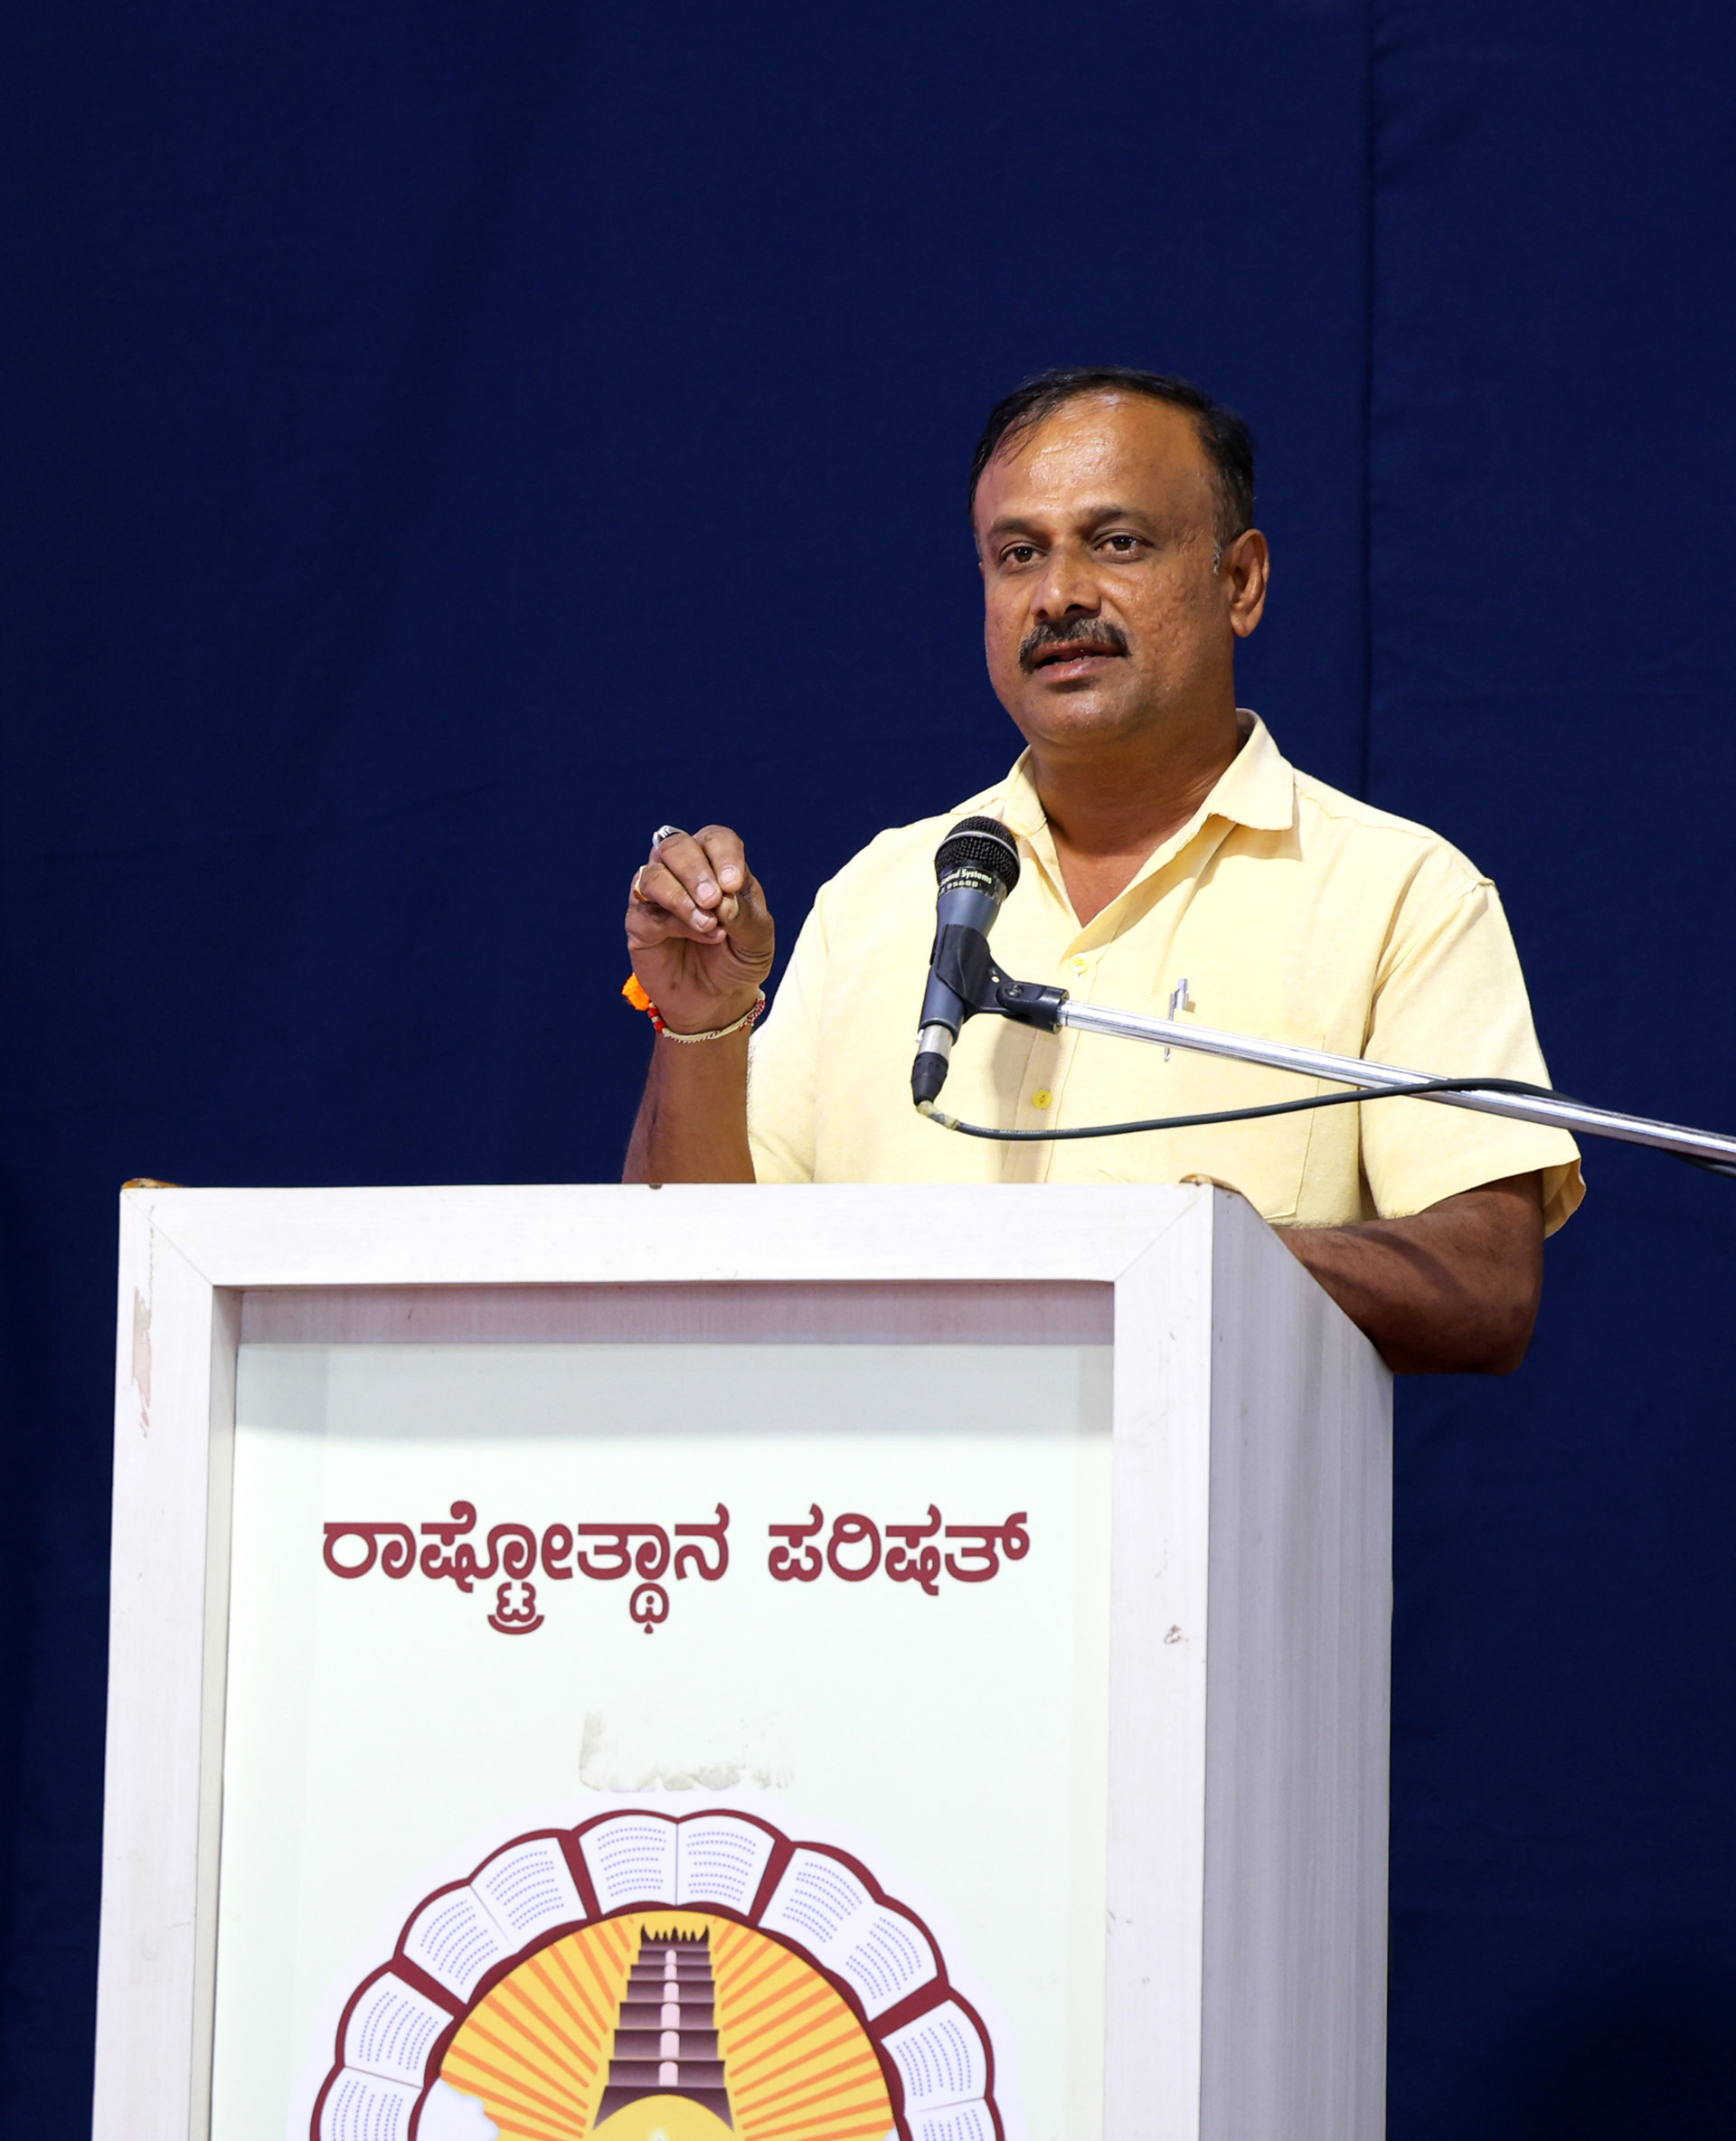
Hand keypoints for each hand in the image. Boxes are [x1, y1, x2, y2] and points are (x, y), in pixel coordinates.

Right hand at [625, 825, 774, 1036]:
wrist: (717, 999)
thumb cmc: (738, 959)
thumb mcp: (757, 941)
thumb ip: (745, 916)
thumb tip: (723, 899)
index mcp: (717, 865)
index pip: (715, 839)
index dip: (723, 855)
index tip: (733, 883)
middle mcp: (683, 872)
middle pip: (677, 846)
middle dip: (696, 871)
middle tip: (713, 900)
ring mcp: (657, 896)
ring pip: (654, 875)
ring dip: (682, 897)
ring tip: (710, 924)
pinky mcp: (640, 923)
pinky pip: (646, 910)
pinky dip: (675, 921)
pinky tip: (700, 934)